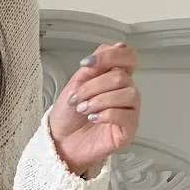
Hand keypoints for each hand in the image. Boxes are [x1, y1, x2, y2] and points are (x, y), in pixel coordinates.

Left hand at [49, 41, 139, 177]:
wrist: (60, 143)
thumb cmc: (68, 117)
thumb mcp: (78, 83)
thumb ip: (96, 65)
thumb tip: (116, 46)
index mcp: (114, 78)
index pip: (128, 57)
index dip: (111, 56)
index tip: (87, 65)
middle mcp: (125, 92)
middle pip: (121, 77)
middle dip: (94, 86)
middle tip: (78, 98)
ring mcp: (129, 111)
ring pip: (128, 93)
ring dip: (100, 100)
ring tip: (84, 110)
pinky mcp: (128, 130)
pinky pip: (126, 115)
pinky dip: (106, 114)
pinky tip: (93, 119)